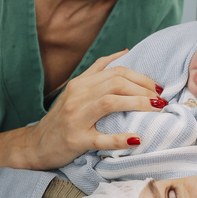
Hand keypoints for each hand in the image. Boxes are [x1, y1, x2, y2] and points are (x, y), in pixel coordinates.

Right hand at [15, 51, 162, 169]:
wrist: (35, 145)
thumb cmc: (61, 118)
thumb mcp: (75, 90)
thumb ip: (97, 71)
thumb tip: (124, 52)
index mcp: (80, 83)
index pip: (116, 72)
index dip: (141, 78)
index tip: (158, 88)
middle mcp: (76, 97)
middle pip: (116, 84)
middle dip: (144, 90)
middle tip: (161, 100)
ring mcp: (75, 118)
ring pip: (110, 103)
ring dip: (138, 104)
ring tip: (157, 110)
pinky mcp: (75, 140)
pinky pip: (101, 138)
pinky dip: (121, 138)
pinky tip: (137, 139)